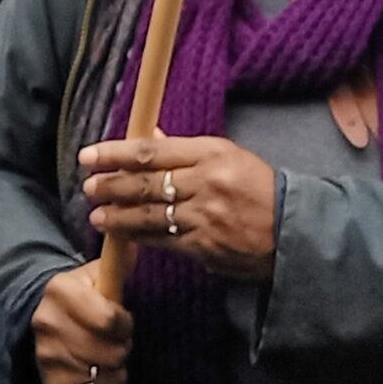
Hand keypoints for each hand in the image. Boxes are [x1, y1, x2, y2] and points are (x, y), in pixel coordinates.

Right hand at [31, 261, 130, 383]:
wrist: (46, 319)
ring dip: (116, 374)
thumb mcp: (97, 275)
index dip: (125, 325)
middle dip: (122, 351)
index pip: (109, 320)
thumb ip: (117, 262)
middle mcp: (47, 323)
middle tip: (117, 344)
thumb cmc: (81, 298)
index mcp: (60, 290)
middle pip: (108, 353)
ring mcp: (46, 356)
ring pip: (103, 379)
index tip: (124, 323)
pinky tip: (102, 381)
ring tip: (110, 362)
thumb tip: (134, 245)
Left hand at [80, 135, 277, 280]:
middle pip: (145, 183)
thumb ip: (184, 150)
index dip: (114, 153)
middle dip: (111, 185)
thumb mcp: (227, 155)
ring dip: (118, 216)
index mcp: (210, 153)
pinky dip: (140, 237)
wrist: (294, 230)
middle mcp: (205, 183)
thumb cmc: (259, 187)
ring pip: (149, 215)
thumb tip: (149, 136)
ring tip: (97, 214)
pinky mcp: (205, 247)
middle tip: (88, 186)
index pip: (151, 151)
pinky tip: (123, 234)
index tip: (89, 155)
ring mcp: (204, 217)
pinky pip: (163, 240)